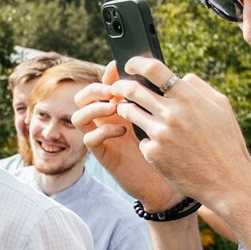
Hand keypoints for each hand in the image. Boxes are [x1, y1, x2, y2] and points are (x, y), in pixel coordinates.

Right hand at [74, 62, 182, 208]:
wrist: (169, 182)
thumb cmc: (171, 150)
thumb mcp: (164, 119)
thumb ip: (157, 99)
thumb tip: (159, 75)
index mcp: (121, 108)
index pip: (105, 85)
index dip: (108, 74)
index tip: (118, 67)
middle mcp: (108, 121)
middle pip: (83, 97)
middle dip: (95, 89)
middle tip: (112, 91)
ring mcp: (103, 138)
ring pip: (79, 116)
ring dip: (94, 108)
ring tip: (115, 109)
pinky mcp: (104, 155)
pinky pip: (89, 138)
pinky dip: (103, 131)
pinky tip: (123, 131)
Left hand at [103, 59, 250, 207]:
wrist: (228, 181)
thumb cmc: (227, 142)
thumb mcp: (221, 107)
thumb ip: (199, 87)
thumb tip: (180, 76)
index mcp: (189, 97)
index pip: (154, 69)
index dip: (137, 63)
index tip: (130, 64)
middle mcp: (172, 113)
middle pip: (133, 90)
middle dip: (121, 86)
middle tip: (117, 87)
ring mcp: (160, 134)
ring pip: (129, 113)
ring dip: (125, 109)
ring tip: (128, 110)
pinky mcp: (153, 153)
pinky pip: (142, 140)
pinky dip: (148, 140)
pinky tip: (160, 146)